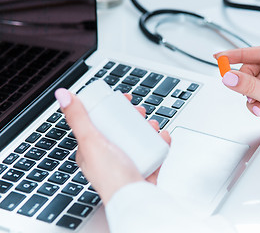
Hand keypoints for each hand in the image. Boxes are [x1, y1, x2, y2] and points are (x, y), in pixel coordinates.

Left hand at [55, 88, 170, 204]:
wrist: (134, 198)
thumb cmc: (110, 176)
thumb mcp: (90, 141)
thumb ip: (78, 118)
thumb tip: (63, 95)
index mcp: (92, 149)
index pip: (100, 121)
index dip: (112, 107)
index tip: (123, 99)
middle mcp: (108, 156)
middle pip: (121, 128)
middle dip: (133, 116)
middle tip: (140, 111)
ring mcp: (126, 162)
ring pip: (138, 138)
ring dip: (147, 127)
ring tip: (153, 124)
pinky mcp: (143, 168)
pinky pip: (152, 151)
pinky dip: (159, 142)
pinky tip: (163, 136)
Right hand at [214, 46, 259, 170]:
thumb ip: (251, 86)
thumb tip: (231, 77)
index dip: (240, 54)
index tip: (222, 57)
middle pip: (256, 66)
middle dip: (246, 80)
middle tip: (235, 85)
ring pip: (255, 80)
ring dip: (251, 94)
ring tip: (256, 104)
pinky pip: (257, 92)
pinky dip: (254, 101)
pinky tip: (259, 109)